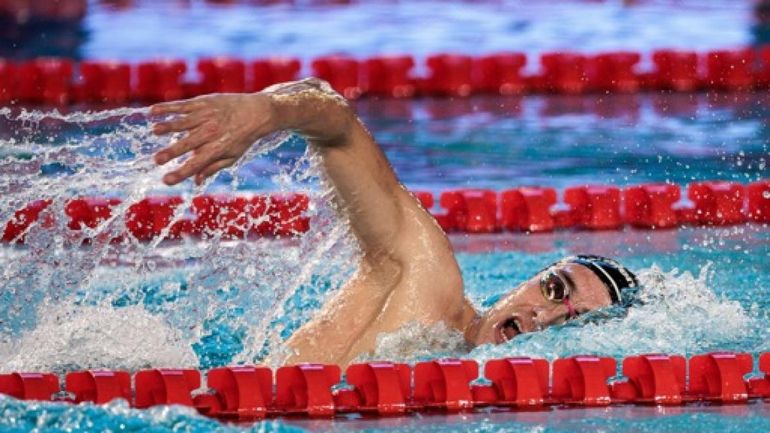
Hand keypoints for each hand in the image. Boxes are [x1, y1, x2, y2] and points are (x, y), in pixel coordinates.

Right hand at [151, 93, 275, 184]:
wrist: (258, 111)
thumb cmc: (243, 137)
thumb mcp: (232, 156)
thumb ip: (213, 167)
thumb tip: (196, 181)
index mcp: (217, 149)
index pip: (196, 164)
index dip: (181, 173)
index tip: (166, 180)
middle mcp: (210, 133)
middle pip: (187, 144)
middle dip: (171, 152)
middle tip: (156, 160)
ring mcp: (206, 116)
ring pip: (183, 122)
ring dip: (168, 126)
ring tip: (154, 132)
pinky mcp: (203, 102)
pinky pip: (182, 105)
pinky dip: (167, 108)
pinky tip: (153, 111)